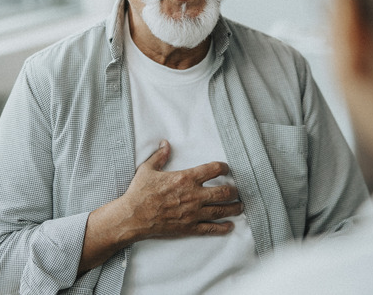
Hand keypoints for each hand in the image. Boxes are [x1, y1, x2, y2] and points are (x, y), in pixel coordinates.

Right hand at [78, 140, 242, 273]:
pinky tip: (229, 226)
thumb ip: (159, 156)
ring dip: (233, 208)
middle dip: (233, 191)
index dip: (223, 168)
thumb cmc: (139, 193)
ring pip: (221, 210)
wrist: (133, 217)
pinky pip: (211, 228)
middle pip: (223, 192)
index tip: (226, 169)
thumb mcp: (147, 169)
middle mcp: (194, 195)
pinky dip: (222, 227)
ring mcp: (193, 213)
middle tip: (236, 190)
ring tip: (239, 206)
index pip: (213, 170)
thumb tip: (165, 144)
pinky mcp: (189, 227)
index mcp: (185, 178)